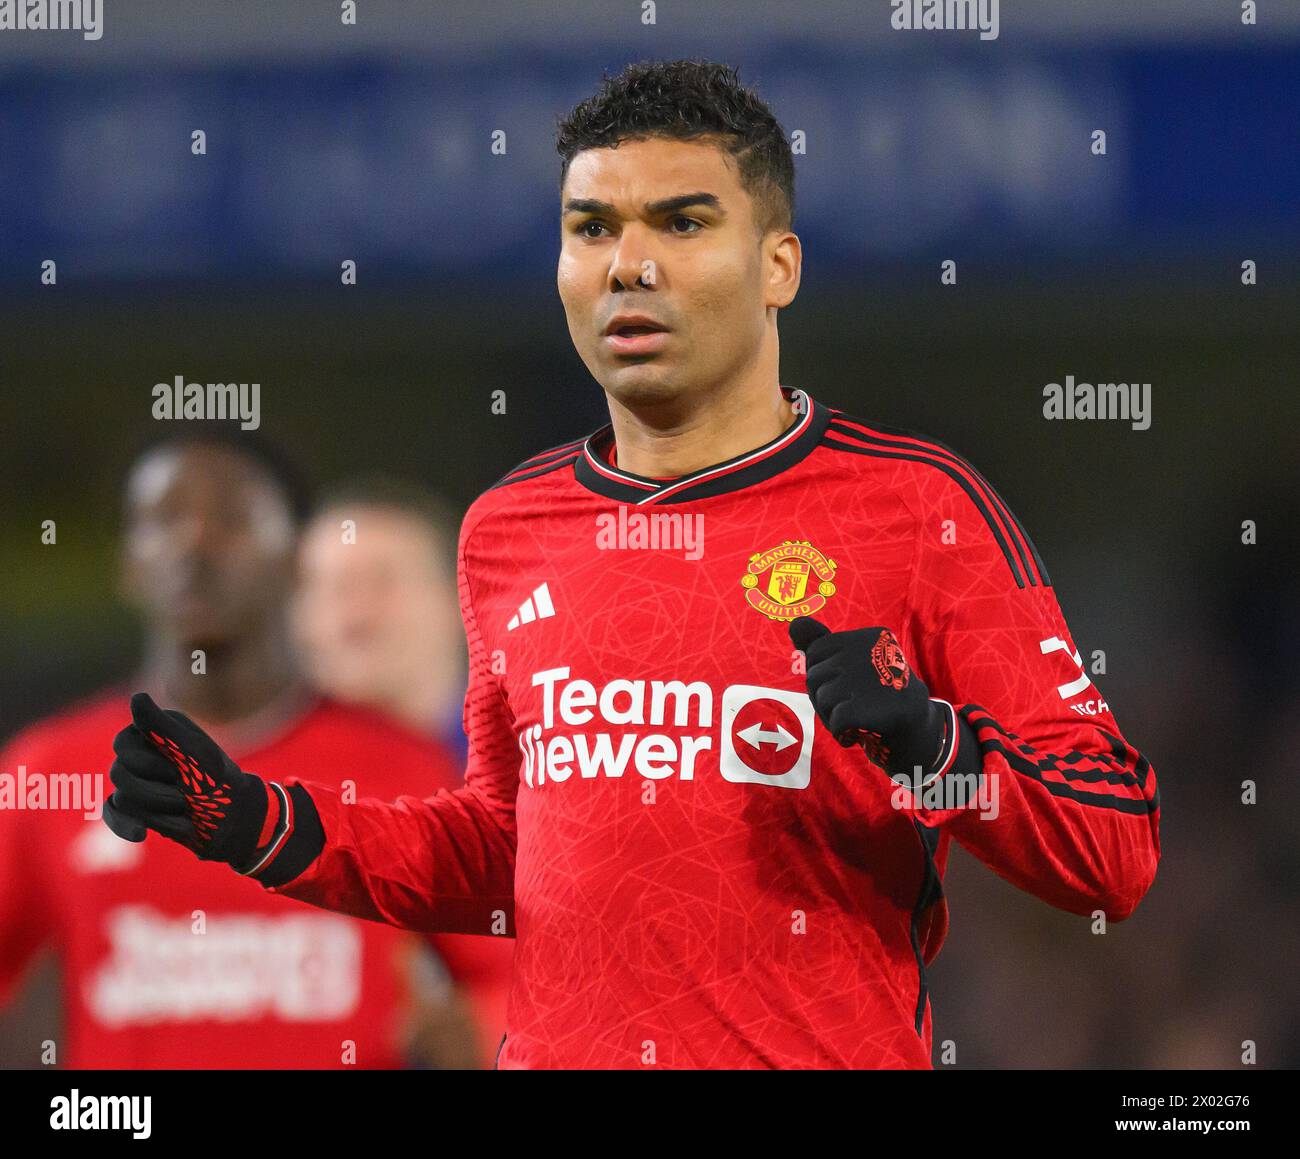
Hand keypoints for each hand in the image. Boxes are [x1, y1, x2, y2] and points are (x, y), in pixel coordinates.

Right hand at [104, 691, 276, 870]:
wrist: (234, 820)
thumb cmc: (218, 782)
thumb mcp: (192, 752)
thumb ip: (161, 726)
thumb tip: (136, 697)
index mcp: (158, 732)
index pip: (122, 743)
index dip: (145, 762)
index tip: (175, 771)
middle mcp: (146, 753)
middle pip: (118, 773)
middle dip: (153, 791)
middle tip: (184, 796)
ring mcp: (140, 781)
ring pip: (121, 798)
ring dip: (155, 809)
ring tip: (185, 809)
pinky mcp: (138, 807)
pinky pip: (114, 814)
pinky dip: (124, 825)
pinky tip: (140, 835)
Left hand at [789, 617, 956, 787]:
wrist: (918, 732)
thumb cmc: (878, 696)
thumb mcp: (851, 664)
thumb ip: (821, 644)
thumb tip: (794, 623)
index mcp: (867, 636)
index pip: (816, 653)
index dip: (823, 677)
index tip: (847, 687)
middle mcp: (869, 650)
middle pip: (815, 676)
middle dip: (825, 698)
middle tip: (853, 706)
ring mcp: (870, 677)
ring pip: (822, 698)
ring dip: (832, 716)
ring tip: (857, 718)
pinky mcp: (870, 705)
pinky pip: (834, 721)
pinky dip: (842, 733)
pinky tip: (860, 731)